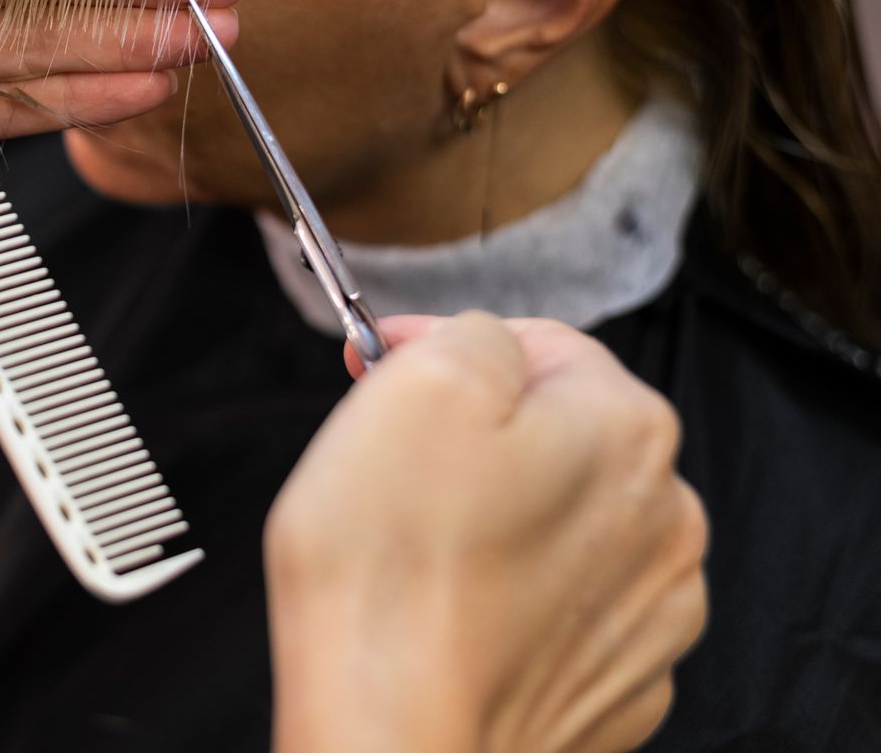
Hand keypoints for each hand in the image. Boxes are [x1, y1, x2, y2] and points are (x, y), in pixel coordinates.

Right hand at [266, 313, 708, 752]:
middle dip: (476, 433)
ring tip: (417, 545)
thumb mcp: (418, 384)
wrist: (393, 736)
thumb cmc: (393, 575)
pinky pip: (559, 605)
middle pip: (557, 432)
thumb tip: (485, 341)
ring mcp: (648, 611)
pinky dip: (508, 596)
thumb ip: (472, 332)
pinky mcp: (616, 684)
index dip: (444, 346)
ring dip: (497, 516)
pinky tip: (452, 609)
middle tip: (389, 460)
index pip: (537, 341)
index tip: (382, 368)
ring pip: (562, 520)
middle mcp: (663, 517)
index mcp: (625, 427)